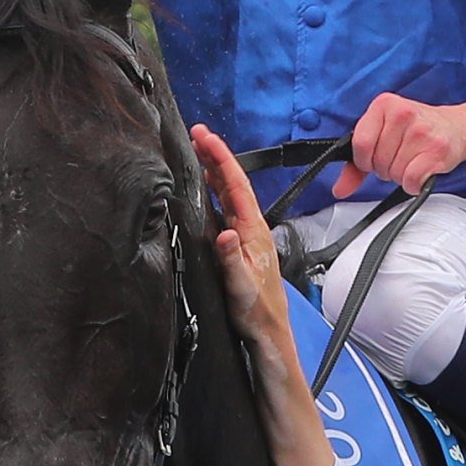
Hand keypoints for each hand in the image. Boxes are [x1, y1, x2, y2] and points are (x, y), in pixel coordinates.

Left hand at [193, 128, 339, 465]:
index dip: (223, 186)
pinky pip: (255, 306)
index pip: (238, 229)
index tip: (201, 143)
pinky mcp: (272, 350)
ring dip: (237, 211)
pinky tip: (227, 245)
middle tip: (206, 135)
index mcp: (254, 297)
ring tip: (216, 168)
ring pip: (257, 257)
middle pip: (251, 228)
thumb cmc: (266, 405)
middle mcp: (267, 300)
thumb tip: (207, 263)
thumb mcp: (235, 346)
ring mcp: (272, 322)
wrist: (299, 456)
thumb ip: (225, 307)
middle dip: (230, 178)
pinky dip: (242, 274)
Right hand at [194, 128, 296, 357]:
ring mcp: (248, 235)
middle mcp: (253, 228)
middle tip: (196, 134)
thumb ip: (231, 259)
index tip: (204, 136)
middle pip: (233, 183)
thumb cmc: (256, 311)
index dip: (220, 157)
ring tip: (199, 151)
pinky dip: (215, 192)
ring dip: (215, 171)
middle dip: (215, 156)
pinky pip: (227, 209)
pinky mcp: (241, 245)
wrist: (268, 331)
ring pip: (230, 194)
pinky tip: (206, 189)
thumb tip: (224, 233)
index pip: (236, 184)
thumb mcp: (240, 286)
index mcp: (254, 231)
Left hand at [335, 91, 465, 198]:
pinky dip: (414, 185)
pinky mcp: (436, 150)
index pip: (360, 144)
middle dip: (386, 169)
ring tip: (414, 161)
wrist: (458, 127)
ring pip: (394, 173)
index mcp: (384, 104)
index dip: (365, 160)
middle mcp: (402, 113)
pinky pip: (411, 181)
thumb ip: (357, 163)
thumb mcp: (384, 134)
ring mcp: (421, 131)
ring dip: (402, 176)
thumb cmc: (418, 130)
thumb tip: (340, 188)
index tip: (375, 159)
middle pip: (378, 162)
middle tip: (402, 157)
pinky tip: (421, 172)